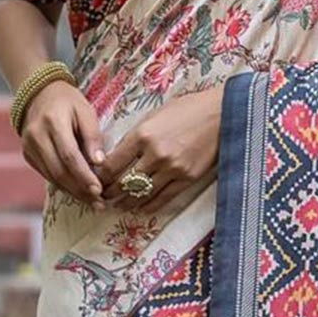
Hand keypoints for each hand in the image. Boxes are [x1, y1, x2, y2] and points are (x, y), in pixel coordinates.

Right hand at [20, 81, 106, 205]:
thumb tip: (99, 163)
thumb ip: (93, 136)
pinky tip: (78, 191)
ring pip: (52, 177)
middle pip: (59, 170)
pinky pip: (47, 174)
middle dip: (79, 189)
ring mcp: (29, 147)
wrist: (39, 94)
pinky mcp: (27, 155)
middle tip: (98, 202)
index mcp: (53, 122)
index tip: (98, 190)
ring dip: (72, 191)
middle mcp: (36, 136)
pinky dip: (63, 185)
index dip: (84, 175)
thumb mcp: (86, 111)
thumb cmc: (68, 102)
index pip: (69, 155)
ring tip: (92, 201)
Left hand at [96, 88, 224, 217]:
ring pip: (141, 194)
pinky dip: (149, 205)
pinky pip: (163, 198)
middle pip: (123, 183)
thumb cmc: (188, 109)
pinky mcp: (187, 178)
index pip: (112, 164)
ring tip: (119, 205)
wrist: (222, 114)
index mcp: (142, 135)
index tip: (95, 180)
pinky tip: (141, 207)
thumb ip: (136, 136)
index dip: (100, 176)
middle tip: (103, 197)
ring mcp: (172, 169)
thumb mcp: (155, 115)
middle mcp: (155, 154)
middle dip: (110, 193)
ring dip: (127, 202)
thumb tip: (118, 156)